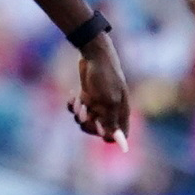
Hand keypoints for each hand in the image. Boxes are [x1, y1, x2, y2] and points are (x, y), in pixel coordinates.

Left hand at [67, 35, 131, 149]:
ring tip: (79, 103)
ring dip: (79, 115)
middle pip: (99, 131)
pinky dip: (72, 106)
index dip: (110, 136)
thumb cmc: (106, 76)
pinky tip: (72, 96)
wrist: (95, 54)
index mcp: (121, 112)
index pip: (121, 134)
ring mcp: (98, 104)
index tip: (100, 129)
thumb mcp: (109, 100)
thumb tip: (116, 140)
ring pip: (86, 121)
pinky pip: (77, 111)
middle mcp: (111, 110)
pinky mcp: (87, 96)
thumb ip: (111, 121)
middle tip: (85, 115)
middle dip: (89, 126)